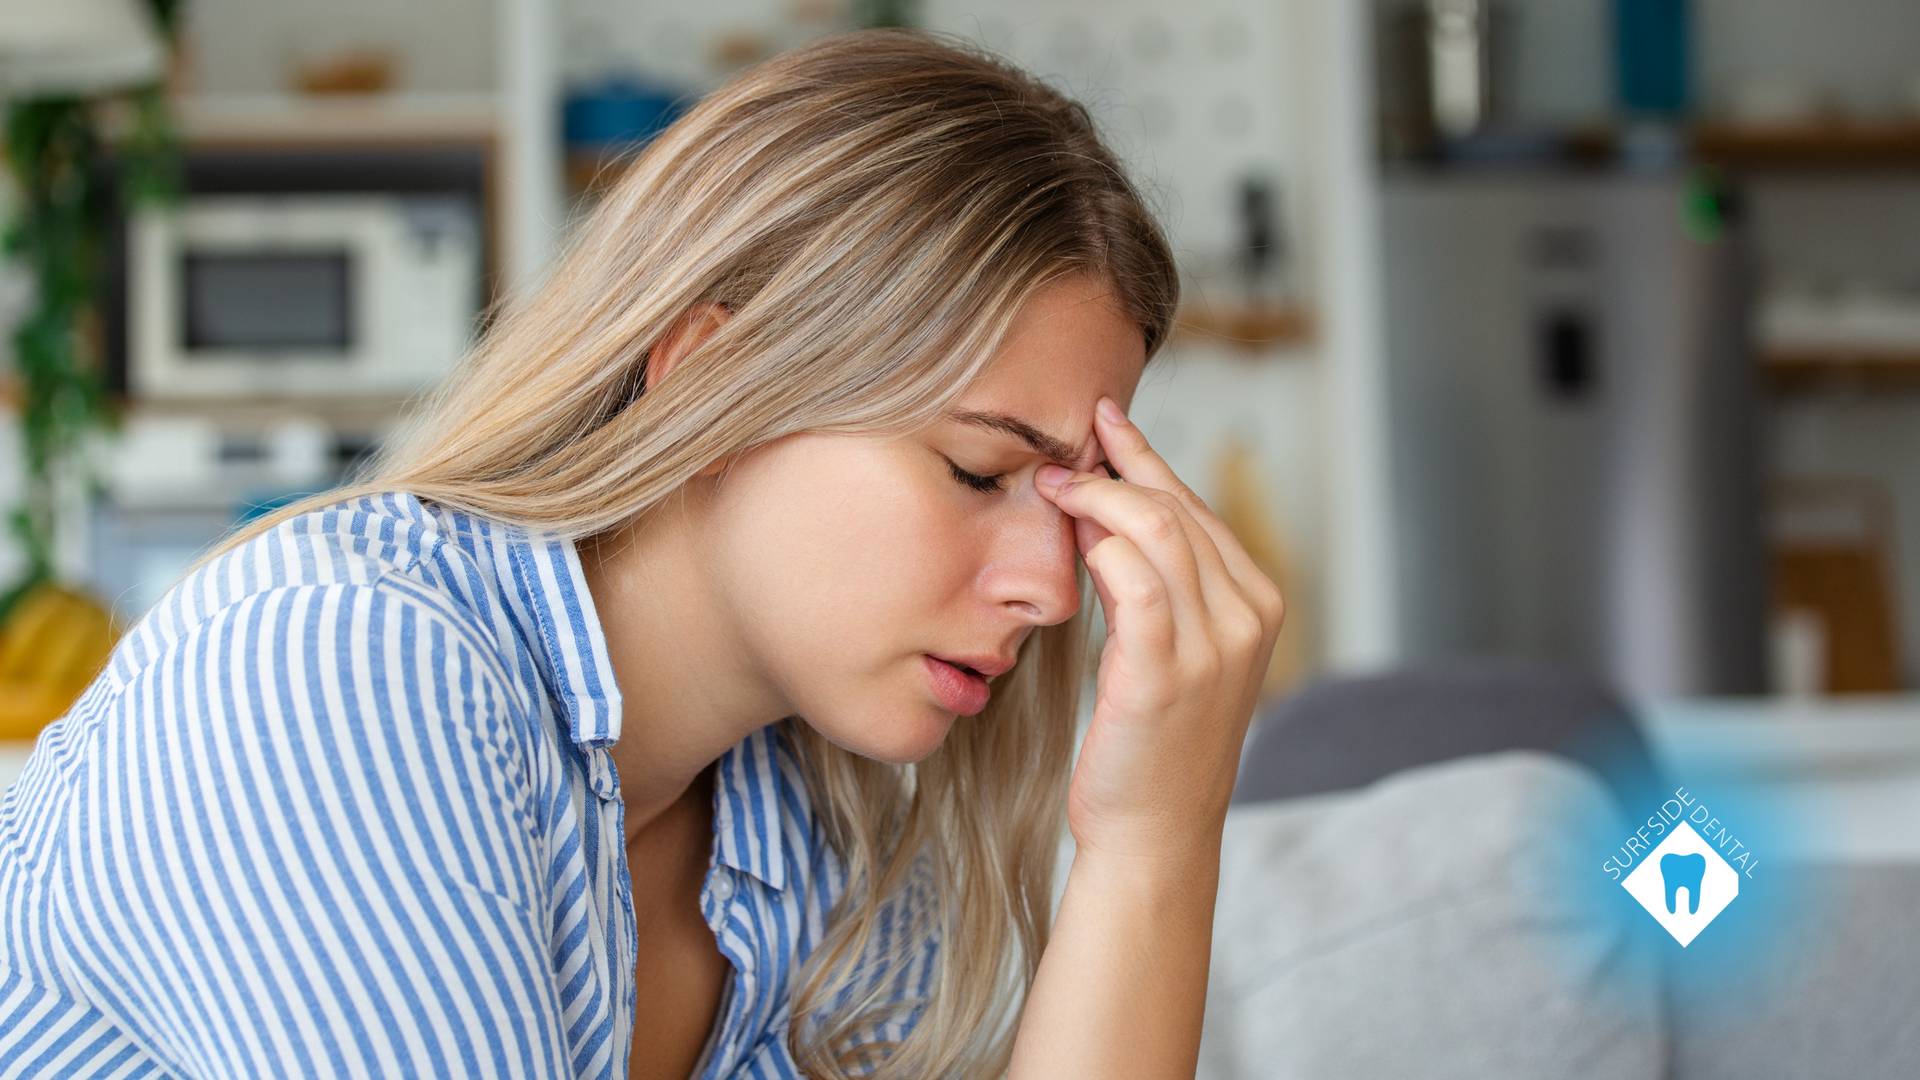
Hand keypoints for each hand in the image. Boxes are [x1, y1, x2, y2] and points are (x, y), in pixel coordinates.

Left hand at [1035, 398, 1284, 866]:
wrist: (1154, 833)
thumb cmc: (1152, 744)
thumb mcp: (1173, 651)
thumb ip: (1158, 583)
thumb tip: (1105, 507)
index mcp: (1259, 607)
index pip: (1199, 508)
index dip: (1148, 459)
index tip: (1106, 420)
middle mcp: (1248, 619)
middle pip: (1180, 508)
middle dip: (1119, 465)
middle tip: (1065, 447)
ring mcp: (1214, 646)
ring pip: (1160, 530)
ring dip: (1100, 497)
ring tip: (1056, 486)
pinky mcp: (1167, 672)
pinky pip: (1134, 581)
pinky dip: (1099, 546)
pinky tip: (1069, 538)